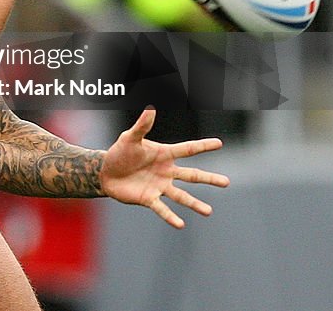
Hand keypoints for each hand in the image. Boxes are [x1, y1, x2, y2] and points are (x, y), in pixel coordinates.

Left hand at [101, 108, 229, 227]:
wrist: (106, 172)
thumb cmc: (120, 153)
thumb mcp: (129, 138)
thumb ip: (142, 126)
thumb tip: (151, 109)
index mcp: (164, 154)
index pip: (187, 149)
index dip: (202, 146)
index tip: (219, 143)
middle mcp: (166, 171)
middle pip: (192, 176)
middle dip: (209, 179)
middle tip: (226, 182)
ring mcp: (159, 186)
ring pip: (181, 196)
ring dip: (194, 204)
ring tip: (208, 211)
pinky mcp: (149, 199)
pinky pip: (162, 208)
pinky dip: (170, 216)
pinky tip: (180, 224)